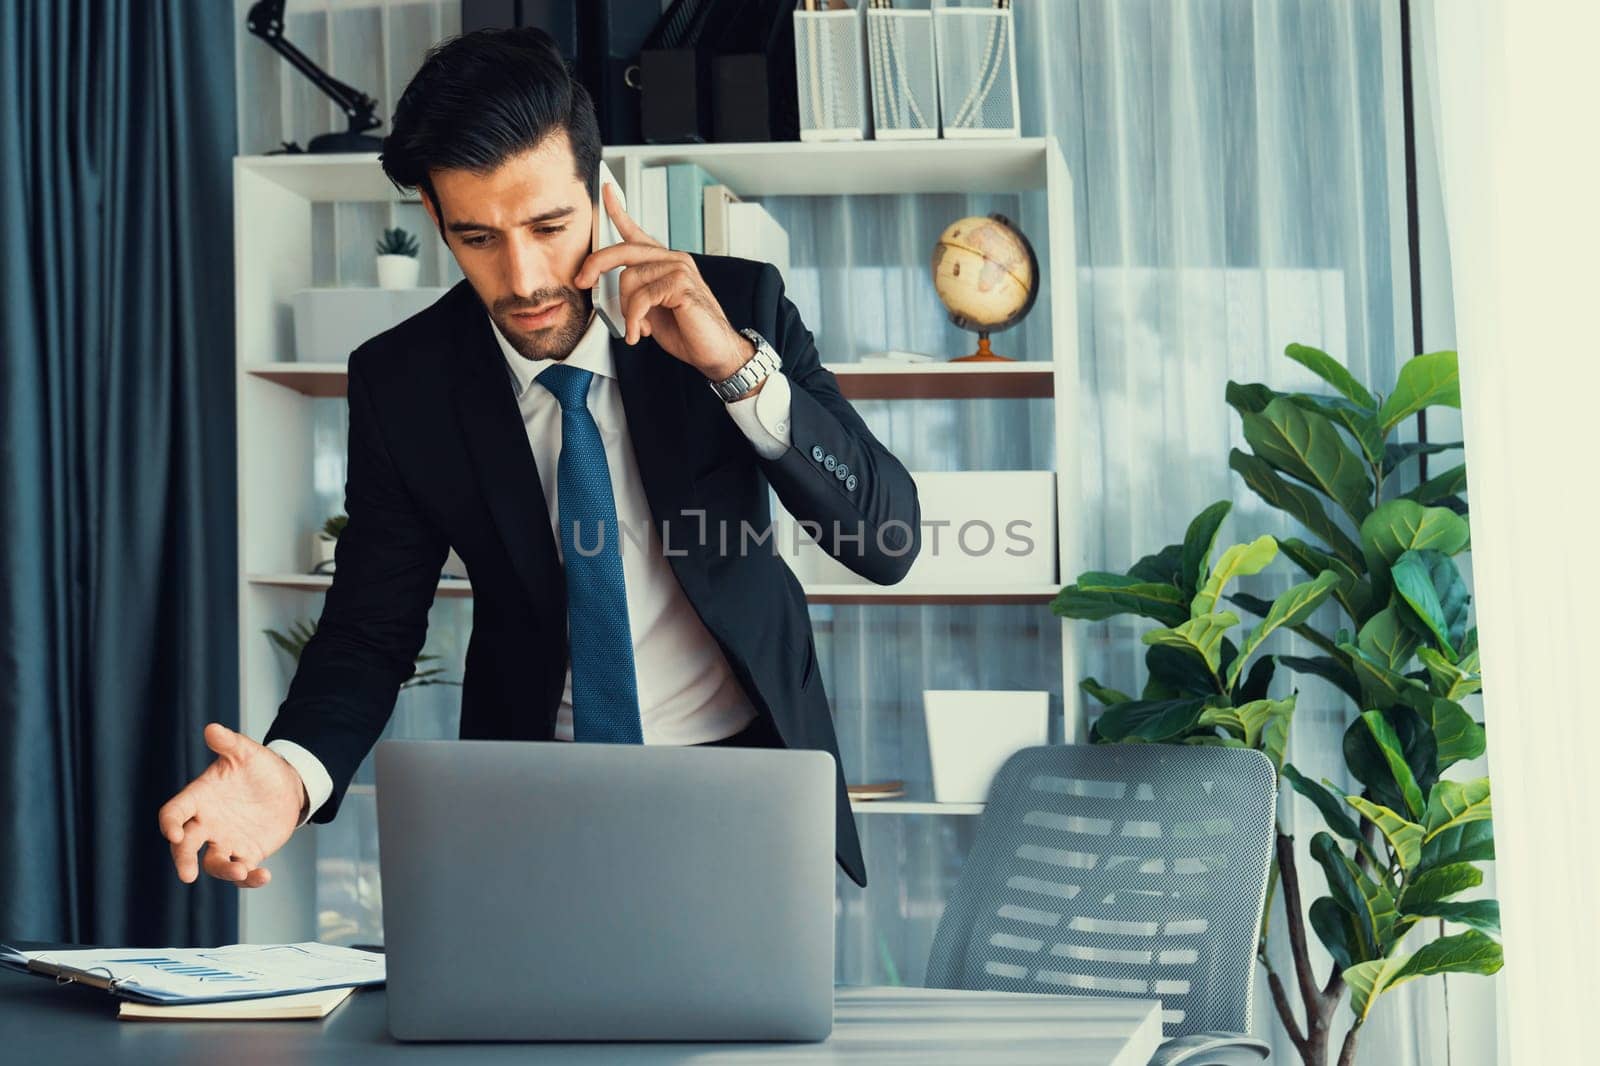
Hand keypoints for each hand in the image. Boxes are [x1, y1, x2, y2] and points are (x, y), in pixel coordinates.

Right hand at [157, 723, 304, 887]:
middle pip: (185, 846)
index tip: (175, 834)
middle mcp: (206, 824)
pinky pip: (243, 871)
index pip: (174, 813)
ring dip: (224, 870)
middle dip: (183, 859)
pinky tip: (264, 876)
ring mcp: (225, 841)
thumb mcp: (245, 751)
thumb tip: (212, 728)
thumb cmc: (258, 766)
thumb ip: (228, 742)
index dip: (170, 824)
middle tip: (187, 874)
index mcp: (198, 798)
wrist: (285, 784)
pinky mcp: (246, 853)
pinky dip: (250, 878)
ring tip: (240, 870)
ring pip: (214, 864)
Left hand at [575, 183, 753, 380]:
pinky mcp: (682, 285)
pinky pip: (641, 297)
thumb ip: (635, 294)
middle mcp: (674, 260)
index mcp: (665, 263)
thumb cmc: (688, 332)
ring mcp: (680, 270)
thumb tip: (611, 294)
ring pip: (629, 279)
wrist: (716, 352)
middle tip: (582, 281)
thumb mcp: (653, 311)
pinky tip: (639, 332)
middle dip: (596, 265)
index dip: (619, 210)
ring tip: (636, 328)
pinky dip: (634, 319)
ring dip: (626, 311)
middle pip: (623, 250)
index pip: (637, 232)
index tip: (606, 191)